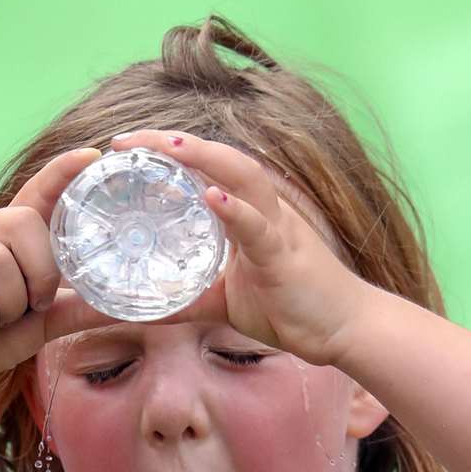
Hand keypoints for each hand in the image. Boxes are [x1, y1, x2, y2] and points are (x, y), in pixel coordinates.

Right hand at [0, 147, 118, 393]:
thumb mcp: (47, 323)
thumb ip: (81, 309)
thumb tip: (129, 308)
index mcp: (13, 234)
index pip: (39, 191)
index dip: (62, 172)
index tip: (91, 156)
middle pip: (22, 223)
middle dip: (38, 274)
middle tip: (31, 305)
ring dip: (7, 306)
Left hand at [110, 129, 375, 367]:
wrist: (345, 330)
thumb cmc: (294, 309)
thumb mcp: (226, 303)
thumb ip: (189, 301)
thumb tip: (146, 309)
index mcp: (249, 214)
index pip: (206, 169)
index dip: (168, 153)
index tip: (125, 148)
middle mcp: (264, 210)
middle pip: (219, 159)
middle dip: (174, 144)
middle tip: (126, 141)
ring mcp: (277, 228)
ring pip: (242, 178)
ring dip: (204, 158)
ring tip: (168, 147)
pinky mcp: (285, 256)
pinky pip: (259, 227)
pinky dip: (235, 210)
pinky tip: (212, 196)